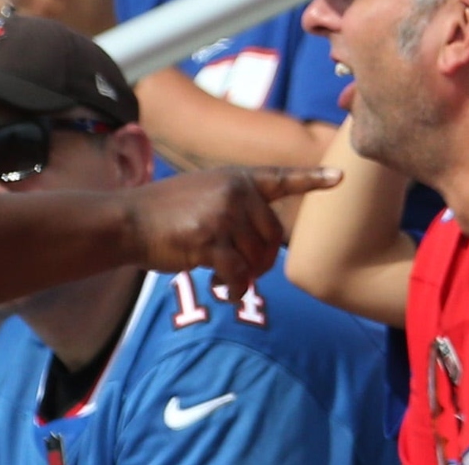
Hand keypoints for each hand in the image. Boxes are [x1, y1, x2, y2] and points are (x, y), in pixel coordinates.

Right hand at [122, 163, 341, 290]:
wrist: (128, 221)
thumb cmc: (166, 214)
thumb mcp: (205, 193)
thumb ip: (236, 207)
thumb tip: (265, 246)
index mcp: (236, 178)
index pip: (281, 179)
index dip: (312, 181)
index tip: (340, 179)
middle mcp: (234, 191)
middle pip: (273, 235)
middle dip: (263, 260)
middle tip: (246, 273)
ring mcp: (222, 213)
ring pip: (257, 256)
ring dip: (247, 277)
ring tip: (230, 281)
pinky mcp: (209, 239)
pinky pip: (238, 272)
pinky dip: (235, 287)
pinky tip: (225, 290)